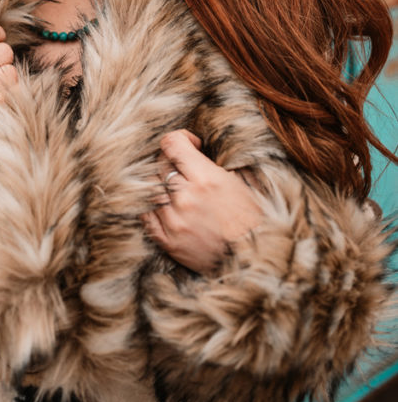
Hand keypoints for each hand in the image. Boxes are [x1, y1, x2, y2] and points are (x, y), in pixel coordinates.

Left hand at [141, 129, 263, 274]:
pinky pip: (146, 215)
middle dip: (171, 160)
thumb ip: (219, 160)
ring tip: (176, 187)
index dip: (180, 138)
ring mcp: (173, 221)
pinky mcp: (167, 242)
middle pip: (159, 164)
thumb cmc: (254, 220)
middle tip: (185, 167)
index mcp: (206, 179)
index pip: (172, 144)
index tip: (191, 145)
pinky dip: (152, 206)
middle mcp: (185, 198)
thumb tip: (200, 145)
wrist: (255, 263)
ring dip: (160, 183)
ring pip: (149, 188)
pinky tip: (166, 204)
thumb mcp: (245, 181)